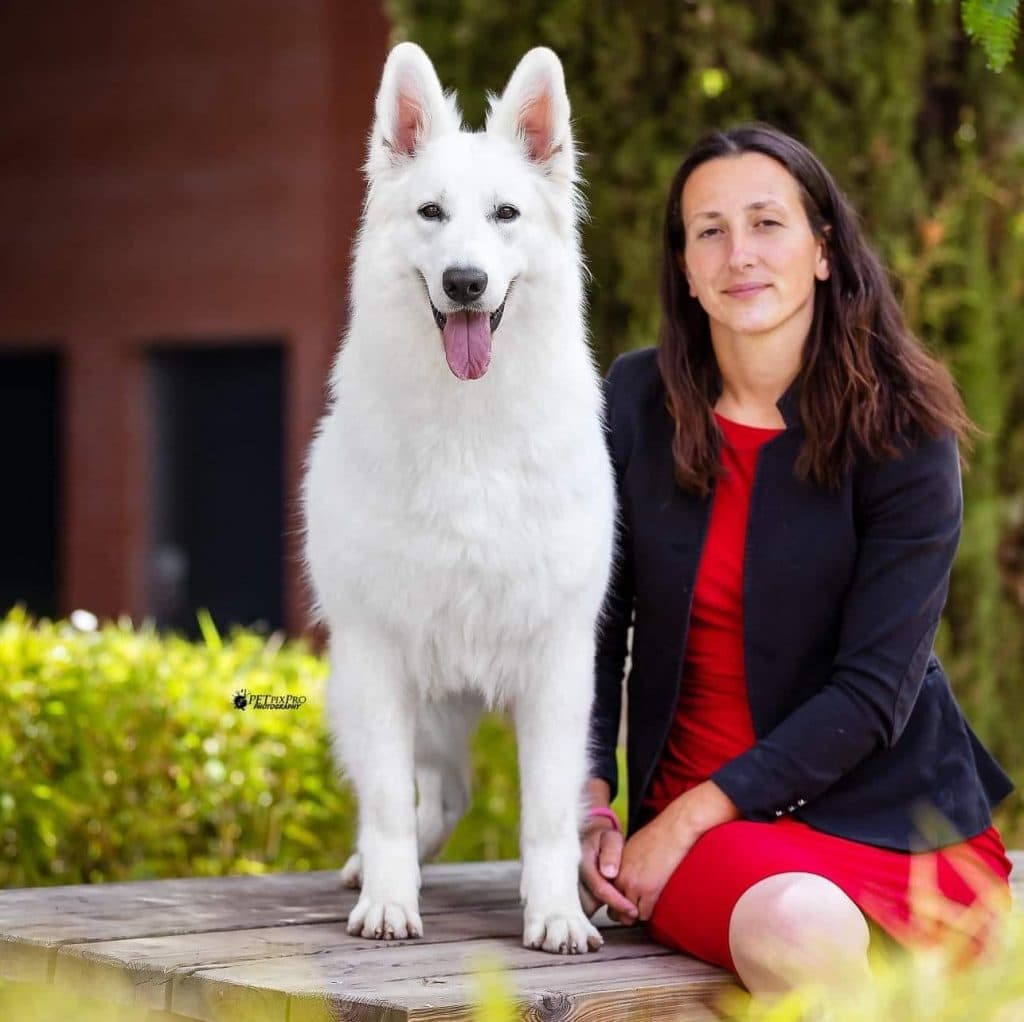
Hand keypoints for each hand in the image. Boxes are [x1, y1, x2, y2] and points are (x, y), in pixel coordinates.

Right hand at [578, 817, 638, 922]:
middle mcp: (574, 877)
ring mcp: (573, 887)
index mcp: (583, 863)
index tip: (633, 910)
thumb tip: (609, 873)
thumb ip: (610, 853)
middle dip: (609, 912)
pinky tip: (613, 913)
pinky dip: (597, 914)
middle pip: (588, 904)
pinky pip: (584, 910)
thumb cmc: (604, 840)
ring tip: (625, 916)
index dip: (617, 901)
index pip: (599, 888)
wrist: (592, 839)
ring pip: (585, 909)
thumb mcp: (610, 839)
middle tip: (630, 918)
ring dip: (603, 914)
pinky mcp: (576, 894)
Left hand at [615, 781, 738, 920]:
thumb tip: (626, 875)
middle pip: (614, 909)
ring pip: (628, 915)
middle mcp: (621, 877)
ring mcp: (634, 886)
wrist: (672, 831)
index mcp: (614, 866)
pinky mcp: (650, 891)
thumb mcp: (630, 848)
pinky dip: (648, 914)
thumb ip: (623, 865)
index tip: (623, 901)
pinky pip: (644, 915)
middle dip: (623, 912)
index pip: (607, 894)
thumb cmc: (656, 835)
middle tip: (632, 909)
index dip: (615, 900)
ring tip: (643, 908)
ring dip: (635, 914)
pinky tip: (653, 906)